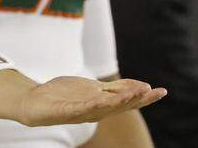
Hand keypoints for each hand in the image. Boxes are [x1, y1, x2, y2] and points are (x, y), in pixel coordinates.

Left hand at [16, 76, 165, 126]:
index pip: (128, 101)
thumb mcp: (93, 88)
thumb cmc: (65, 95)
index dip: (145, 98)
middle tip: (155, 92)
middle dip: (138, 99)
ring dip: (120, 101)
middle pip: (121, 106)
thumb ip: (114, 88)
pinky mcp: (67, 111)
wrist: (35, 101)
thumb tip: (141, 85)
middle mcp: (97, 111)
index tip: (162, 91)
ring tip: (135, 93)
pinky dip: (93, 104)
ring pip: (105, 108)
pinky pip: (82, 108)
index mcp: (104, 105)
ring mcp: (82, 112)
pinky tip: (102, 99)